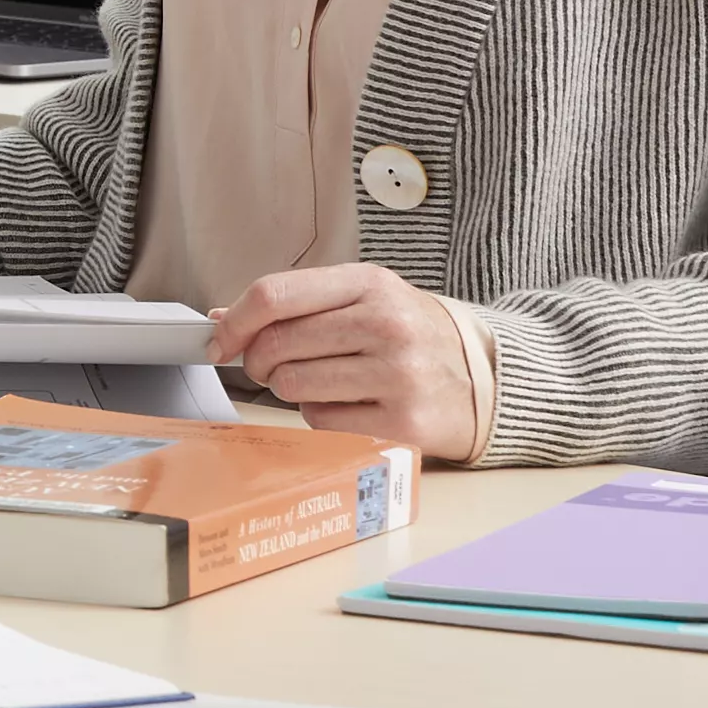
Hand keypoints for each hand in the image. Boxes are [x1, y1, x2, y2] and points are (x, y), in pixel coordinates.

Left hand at [203, 263, 487, 459]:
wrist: (486, 378)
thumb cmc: (414, 336)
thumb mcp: (366, 299)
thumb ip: (299, 304)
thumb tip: (224, 320)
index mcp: (370, 284)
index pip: (275, 294)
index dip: (236, 321)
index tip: (220, 340)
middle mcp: (386, 324)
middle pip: (277, 344)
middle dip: (259, 361)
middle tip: (272, 367)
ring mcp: (397, 374)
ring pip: (293, 385)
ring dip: (295, 390)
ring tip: (328, 382)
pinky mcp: (402, 422)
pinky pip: (321, 421)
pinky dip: (323, 416)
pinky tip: (353, 405)